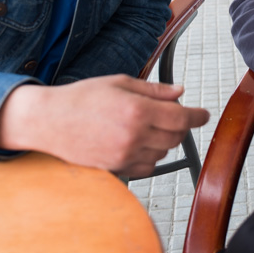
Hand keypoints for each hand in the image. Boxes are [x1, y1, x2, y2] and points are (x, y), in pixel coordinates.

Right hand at [0, 75, 208, 177]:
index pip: (181, 117)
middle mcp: (134, 135)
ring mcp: (125, 155)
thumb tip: (180, 92)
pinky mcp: (117, 169)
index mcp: (136, 110)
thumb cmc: (81, 98)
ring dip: (164, 139)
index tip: (204, 113)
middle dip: (179, 125)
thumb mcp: (119, 83)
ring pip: (163, 152)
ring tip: (147, 125)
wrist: (49, 121)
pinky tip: (139, 142)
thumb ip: (153, 90)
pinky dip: (150, 155)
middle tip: (170, 113)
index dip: (197, 116)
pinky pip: (148, 167)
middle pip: (175, 136)